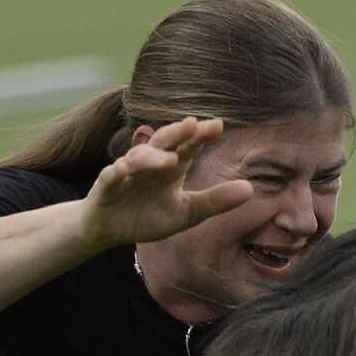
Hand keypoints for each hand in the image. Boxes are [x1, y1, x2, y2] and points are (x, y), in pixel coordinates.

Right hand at [80, 117, 252, 247]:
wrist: (109, 231)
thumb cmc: (147, 216)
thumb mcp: (187, 212)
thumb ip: (216, 200)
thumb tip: (251, 189)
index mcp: (171, 166)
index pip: (187, 146)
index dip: (200, 136)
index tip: (217, 126)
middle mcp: (149, 164)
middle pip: (163, 143)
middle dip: (177, 134)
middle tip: (193, 125)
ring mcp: (126, 173)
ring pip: (138, 158)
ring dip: (152, 157)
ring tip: (170, 159)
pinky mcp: (104, 187)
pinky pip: (109, 177)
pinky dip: (115, 173)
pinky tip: (122, 170)